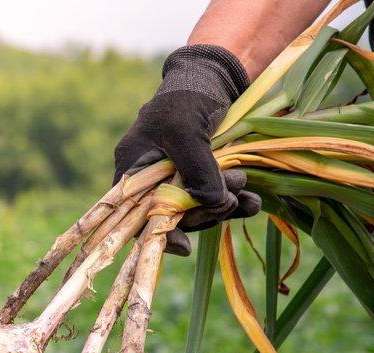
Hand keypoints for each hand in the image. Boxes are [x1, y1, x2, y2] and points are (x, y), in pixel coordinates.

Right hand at [114, 45, 260, 254]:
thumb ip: (196, 170)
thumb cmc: (187, 96)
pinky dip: (236, 204)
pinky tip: (253, 201)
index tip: (182, 245)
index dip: (154, 232)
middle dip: (203, 212)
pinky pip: (217, 201)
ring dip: (224, 207)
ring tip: (247, 194)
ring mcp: (180, 178)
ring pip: (198, 210)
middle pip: (171, 216)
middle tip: (230, 198)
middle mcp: (153, 178)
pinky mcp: (205, 175)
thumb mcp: (185, 130)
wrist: (216, 73)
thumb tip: (213, 206)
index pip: (135, 213)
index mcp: (133, 168)